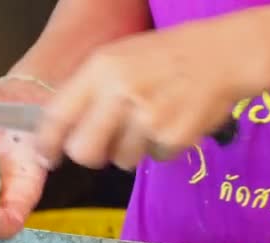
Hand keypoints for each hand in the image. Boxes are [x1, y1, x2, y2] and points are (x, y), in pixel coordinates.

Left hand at [37, 17, 260, 169]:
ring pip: (120, 160)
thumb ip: (89, 90)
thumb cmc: (167, 56)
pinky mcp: (172, 138)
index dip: (47, 142)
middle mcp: (120, 93)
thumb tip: (62, 128)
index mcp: (102, 69)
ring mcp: (148, 118)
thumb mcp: (120, 58)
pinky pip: (154, 159)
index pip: (58, 115)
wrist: (223, 55)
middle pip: (83, 151)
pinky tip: (170, 123)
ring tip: (149, 121)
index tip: (45, 155)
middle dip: (89, 155)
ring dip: (130, 149)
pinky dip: (160, 148)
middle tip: (102, 146)